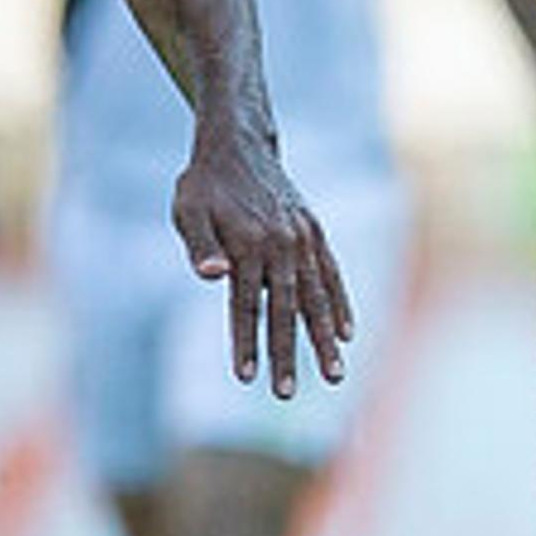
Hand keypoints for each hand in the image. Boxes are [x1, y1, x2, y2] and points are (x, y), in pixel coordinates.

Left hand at [172, 125, 354, 396]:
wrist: (239, 143)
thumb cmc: (204, 183)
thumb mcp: (188, 209)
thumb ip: (200, 244)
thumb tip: (212, 275)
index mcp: (249, 244)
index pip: (246, 305)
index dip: (246, 342)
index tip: (246, 377)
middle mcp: (282, 244)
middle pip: (286, 310)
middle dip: (286, 354)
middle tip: (285, 393)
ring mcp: (303, 240)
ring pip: (317, 297)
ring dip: (325, 339)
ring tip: (334, 375)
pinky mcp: (314, 235)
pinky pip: (332, 275)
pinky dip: (341, 305)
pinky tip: (347, 334)